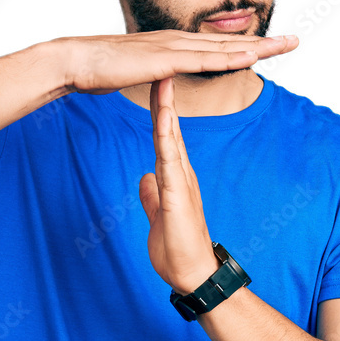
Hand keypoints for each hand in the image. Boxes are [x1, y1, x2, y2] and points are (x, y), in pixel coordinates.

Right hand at [62, 29, 297, 94]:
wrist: (76, 60)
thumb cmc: (98, 68)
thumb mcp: (135, 71)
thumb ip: (152, 73)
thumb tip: (158, 75)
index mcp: (172, 45)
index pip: (216, 46)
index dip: (245, 45)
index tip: (270, 47)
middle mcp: (177, 41)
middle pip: (229, 42)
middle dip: (264, 42)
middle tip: (295, 40)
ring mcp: (172, 48)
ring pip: (223, 47)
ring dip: (257, 46)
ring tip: (285, 45)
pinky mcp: (164, 59)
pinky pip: (203, 60)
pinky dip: (228, 58)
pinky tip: (249, 57)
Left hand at [138, 75, 219, 294]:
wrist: (193, 276)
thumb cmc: (178, 251)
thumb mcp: (157, 217)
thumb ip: (152, 196)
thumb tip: (145, 179)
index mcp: (175, 178)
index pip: (164, 137)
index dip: (158, 110)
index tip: (153, 84)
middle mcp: (181, 174)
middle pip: (169, 129)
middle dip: (164, 97)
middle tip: (160, 64)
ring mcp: (182, 182)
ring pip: (171, 139)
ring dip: (165, 109)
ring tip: (162, 79)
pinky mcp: (179, 195)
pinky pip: (171, 160)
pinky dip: (167, 137)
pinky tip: (163, 118)